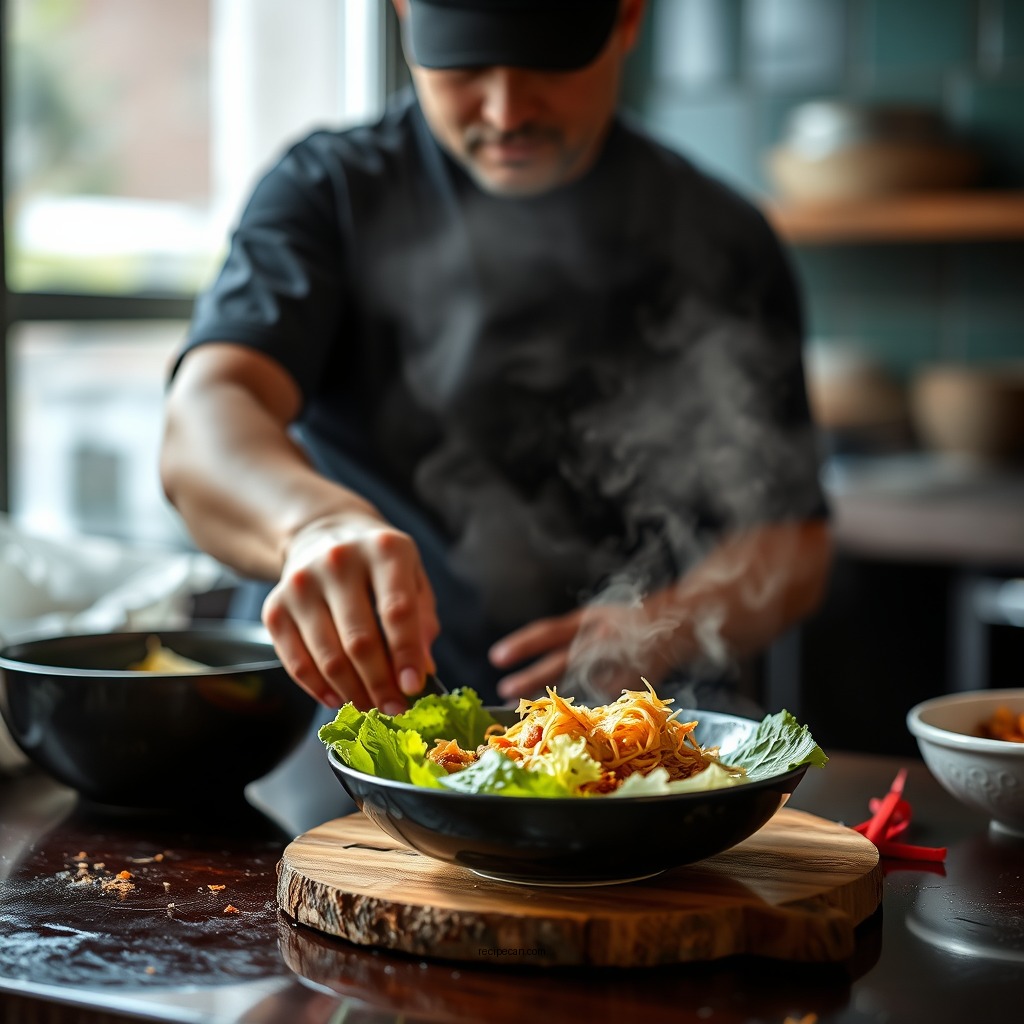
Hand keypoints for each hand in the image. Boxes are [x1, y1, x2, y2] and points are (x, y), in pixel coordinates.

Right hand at [261, 512, 438, 711]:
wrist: (322, 533)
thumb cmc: (377, 563)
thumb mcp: (412, 575)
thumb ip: (422, 620)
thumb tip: (423, 669)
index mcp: (383, 550)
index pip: (397, 610)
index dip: (406, 654)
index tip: (414, 688)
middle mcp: (338, 561)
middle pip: (360, 640)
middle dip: (380, 684)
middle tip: (395, 709)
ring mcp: (301, 584)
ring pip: (327, 657)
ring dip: (352, 692)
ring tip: (371, 707)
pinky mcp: (275, 607)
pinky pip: (295, 662)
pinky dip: (318, 689)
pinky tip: (338, 699)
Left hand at [490, 602, 676, 703]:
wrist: (687, 617)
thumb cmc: (640, 623)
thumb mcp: (605, 622)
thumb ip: (581, 642)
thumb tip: (548, 671)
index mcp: (592, 619)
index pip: (549, 631)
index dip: (523, 644)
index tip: (496, 657)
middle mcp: (603, 634)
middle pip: (561, 658)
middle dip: (531, 677)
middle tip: (504, 690)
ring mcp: (623, 653)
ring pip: (585, 679)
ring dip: (561, 696)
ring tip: (540, 711)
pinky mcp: (641, 672)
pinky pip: (614, 691)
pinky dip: (603, 698)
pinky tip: (595, 709)